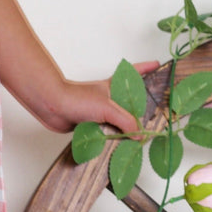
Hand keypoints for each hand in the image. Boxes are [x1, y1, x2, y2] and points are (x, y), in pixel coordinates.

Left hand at [34, 60, 160, 135]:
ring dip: (126, 130)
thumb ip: (126, 122)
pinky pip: (108, 133)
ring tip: (139, 139)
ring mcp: (100, 112)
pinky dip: (113, 139)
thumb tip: (139, 135)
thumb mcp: (108, 108)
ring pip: (119, 120)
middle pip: (131, 102)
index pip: (135, 73)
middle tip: (157, 116)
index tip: (159, 65)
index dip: (147, 68)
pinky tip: (120, 147)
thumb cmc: (76, 99)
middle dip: (142, 110)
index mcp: (114, 86)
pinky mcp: (92, 125)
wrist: (52, 108)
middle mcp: (109, 98)